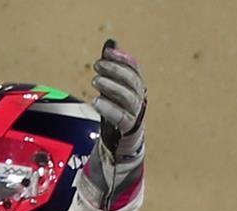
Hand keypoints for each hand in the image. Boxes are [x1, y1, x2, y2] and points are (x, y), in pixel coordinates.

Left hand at [91, 39, 145, 162]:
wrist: (119, 143)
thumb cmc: (116, 111)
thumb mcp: (112, 87)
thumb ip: (112, 67)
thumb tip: (111, 42)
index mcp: (138, 87)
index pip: (135, 69)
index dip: (122, 59)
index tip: (107, 52)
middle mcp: (140, 99)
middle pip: (132, 81)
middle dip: (115, 70)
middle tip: (97, 65)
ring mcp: (136, 115)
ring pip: (128, 98)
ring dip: (111, 86)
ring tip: (95, 80)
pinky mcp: (128, 129)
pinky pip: (121, 117)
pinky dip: (109, 108)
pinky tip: (96, 101)